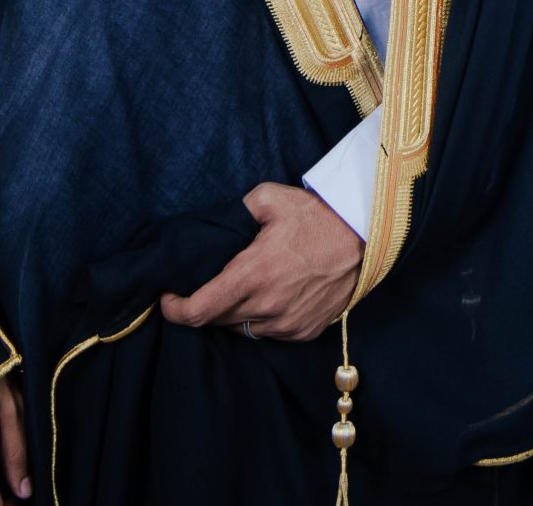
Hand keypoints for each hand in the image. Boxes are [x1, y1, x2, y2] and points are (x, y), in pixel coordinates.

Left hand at [158, 183, 362, 341]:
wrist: (364, 237)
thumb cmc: (317, 216)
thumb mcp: (268, 199)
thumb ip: (233, 212)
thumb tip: (212, 227)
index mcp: (252, 275)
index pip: (197, 312)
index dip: (174, 310)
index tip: (168, 297)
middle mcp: (267, 306)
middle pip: (216, 321)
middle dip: (204, 305)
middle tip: (208, 283)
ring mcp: (286, 323)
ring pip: (241, 329)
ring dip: (233, 313)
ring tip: (242, 287)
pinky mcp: (303, 331)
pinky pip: (268, 333)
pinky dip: (261, 318)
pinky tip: (270, 295)